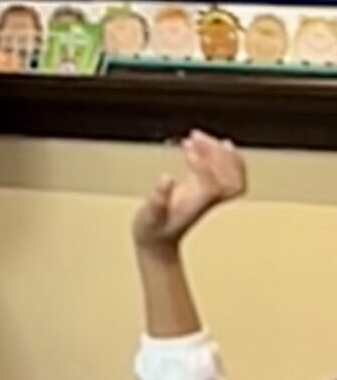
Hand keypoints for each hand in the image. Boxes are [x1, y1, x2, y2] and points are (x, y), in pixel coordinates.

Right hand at [133, 130, 247, 249]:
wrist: (157, 243)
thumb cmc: (152, 230)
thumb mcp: (149, 215)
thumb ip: (157, 198)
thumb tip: (165, 179)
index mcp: (198, 203)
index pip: (214, 181)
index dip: (204, 163)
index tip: (186, 149)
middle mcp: (209, 198)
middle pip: (229, 174)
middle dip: (216, 153)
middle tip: (196, 138)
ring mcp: (209, 193)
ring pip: (230, 172)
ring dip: (218, 151)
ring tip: (198, 137)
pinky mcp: (204, 188)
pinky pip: (224, 172)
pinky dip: (220, 156)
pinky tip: (207, 145)